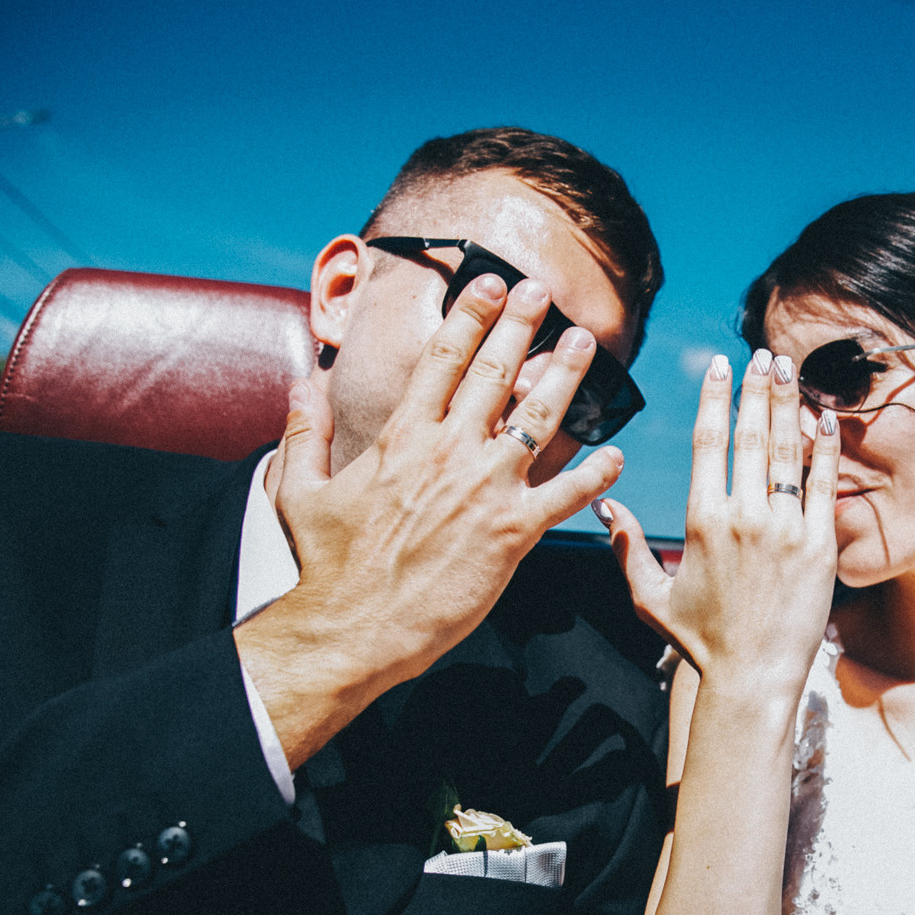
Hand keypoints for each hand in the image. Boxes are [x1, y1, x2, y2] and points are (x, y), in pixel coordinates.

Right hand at [237, 273, 623, 768]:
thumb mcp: (299, 490)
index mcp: (402, 437)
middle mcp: (448, 452)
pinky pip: (564, 495)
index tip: (492, 285)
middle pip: (495, 373)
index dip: (472, 316)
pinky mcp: (511, 534)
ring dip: (566, 378)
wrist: (352, 629)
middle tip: (546, 293)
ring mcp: (484, 490)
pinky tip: (616, 454)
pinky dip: (594, 474)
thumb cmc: (327, 567)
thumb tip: (301, 385)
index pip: (444, 359)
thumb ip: (303, 432)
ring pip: (538, 419)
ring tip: (586, 345)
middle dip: (523, 326)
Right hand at [605, 347, 840, 700]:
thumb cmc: (701, 642)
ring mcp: (784, 530)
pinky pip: (824, 486)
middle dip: (757, 388)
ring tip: (791, 369)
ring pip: (786, 452)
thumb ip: (627, 548)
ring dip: (789, 404)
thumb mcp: (650, 597)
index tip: (721, 366)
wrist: (751, 678)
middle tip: (764, 354)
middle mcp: (743, 517)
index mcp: (701, 521)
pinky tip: (825, 418)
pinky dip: (824, 448)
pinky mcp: (819, 547)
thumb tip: (606, 504)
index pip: (709, 442)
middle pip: (750, 435)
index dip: (716, 398)